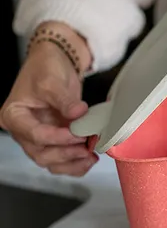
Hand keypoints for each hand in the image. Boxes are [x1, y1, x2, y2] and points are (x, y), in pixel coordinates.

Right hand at [0, 42, 96, 176]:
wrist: (55, 63)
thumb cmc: (46, 68)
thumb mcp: (52, 80)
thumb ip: (65, 99)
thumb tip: (78, 113)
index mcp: (14, 116)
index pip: (35, 135)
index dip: (58, 138)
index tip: (78, 134)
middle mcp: (23, 131)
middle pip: (41, 154)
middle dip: (66, 153)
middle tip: (87, 145)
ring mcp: (38, 138)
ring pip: (51, 162)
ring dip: (72, 162)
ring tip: (91, 155)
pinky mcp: (53, 141)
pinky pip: (61, 161)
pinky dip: (76, 164)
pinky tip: (90, 159)